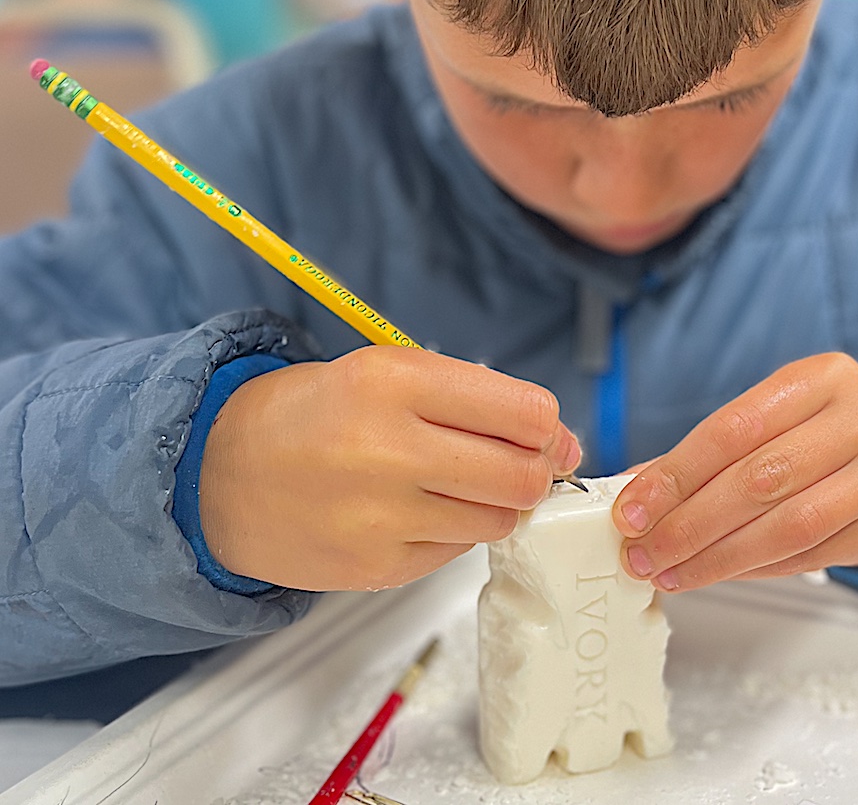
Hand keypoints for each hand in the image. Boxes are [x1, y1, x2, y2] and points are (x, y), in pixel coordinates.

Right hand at [198, 347, 579, 590]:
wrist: (219, 476)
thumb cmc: (315, 414)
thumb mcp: (385, 370)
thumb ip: (472, 396)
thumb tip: (558, 438)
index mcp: (395, 381)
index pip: (525, 412)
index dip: (548, 426)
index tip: (544, 432)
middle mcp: (389, 448)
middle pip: (523, 474)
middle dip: (535, 470)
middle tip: (517, 464)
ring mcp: (382, 515)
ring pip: (498, 519)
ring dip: (496, 502)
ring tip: (456, 482)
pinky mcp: (376, 566)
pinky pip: (457, 550)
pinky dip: (454, 529)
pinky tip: (417, 509)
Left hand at [612, 353, 857, 590]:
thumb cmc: (820, 436)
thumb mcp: (770, 422)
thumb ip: (705, 454)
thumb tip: (634, 490)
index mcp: (821, 377)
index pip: (734, 428)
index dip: (677, 474)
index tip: (633, 508)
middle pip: (759, 479)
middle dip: (690, 523)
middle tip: (644, 552)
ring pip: (787, 525)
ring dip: (718, 556)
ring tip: (671, 572)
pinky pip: (808, 555)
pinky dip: (752, 568)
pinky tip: (715, 572)